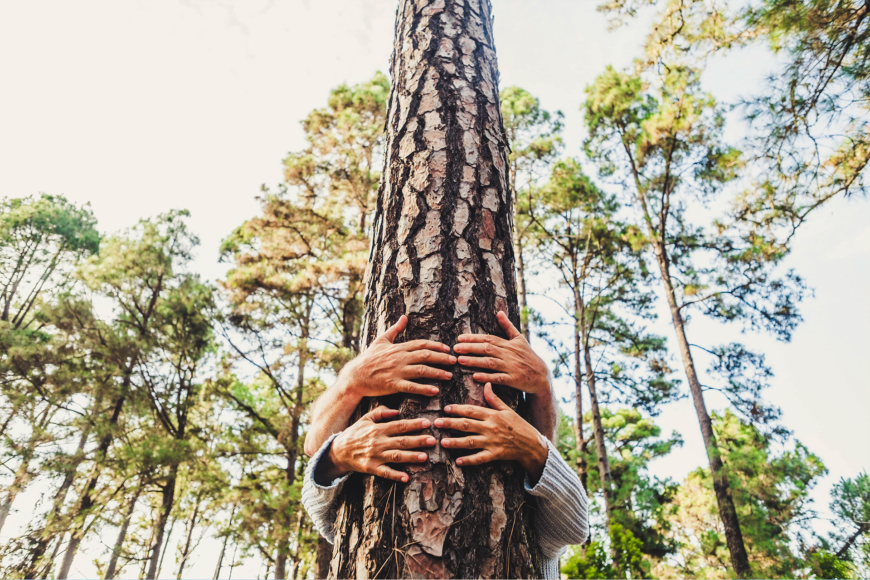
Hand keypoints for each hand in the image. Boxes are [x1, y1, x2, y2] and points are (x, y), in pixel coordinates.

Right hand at [320, 407, 435, 482]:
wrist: (338, 451)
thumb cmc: (354, 433)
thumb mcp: (365, 418)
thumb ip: (380, 412)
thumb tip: (396, 410)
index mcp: (378, 429)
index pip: (399, 426)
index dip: (414, 424)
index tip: (427, 423)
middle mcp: (378, 442)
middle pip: (401, 441)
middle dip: (418, 440)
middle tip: (432, 440)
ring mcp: (375, 456)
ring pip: (396, 456)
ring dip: (411, 457)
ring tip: (425, 457)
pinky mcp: (371, 468)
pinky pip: (385, 472)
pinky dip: (395, 475)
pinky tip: (406, 478)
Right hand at [345, 315, 455, 397]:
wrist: (355, 376)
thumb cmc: (368, 359)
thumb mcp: (381, 340)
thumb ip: (395, 329)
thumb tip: (404, 316)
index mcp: (398, 348)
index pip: (421, 344)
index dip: (436, 346)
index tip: (447, 348)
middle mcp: (399, 358)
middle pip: (425, 356)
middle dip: (442, 358)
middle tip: (454, 361)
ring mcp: (397, 371)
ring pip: (421, 370)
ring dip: (437, 372)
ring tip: (449, 375)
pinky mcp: (393, 385)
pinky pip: (412, 387)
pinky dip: (424, 388)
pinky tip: (435, 390)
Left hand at [434, 383, 548, 481]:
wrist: (531, 443)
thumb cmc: (518, 424)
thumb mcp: (507, 409)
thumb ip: (494, 398)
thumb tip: (487, 383)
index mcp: (492, 415)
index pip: (472, 410)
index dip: (458, 409)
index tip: (445, 408)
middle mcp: (490, 427)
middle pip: (467, 425)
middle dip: (451, 423)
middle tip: (437, 423)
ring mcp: (492, 442)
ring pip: (471, 441)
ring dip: (456, 442)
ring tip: (443, 442)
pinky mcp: (495, 454)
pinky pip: (480, 458)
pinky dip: (469, 460)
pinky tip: (458, 461)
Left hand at [452, 311, 550, 394]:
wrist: (542, 376)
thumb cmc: (528, 356)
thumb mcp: (519, 339)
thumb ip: (507, 326)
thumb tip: (499, 311)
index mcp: (508, 344)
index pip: (489, 339)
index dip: (474, 338)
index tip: (459, 338)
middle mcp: (509, 354)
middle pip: (487, 349)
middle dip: (470, 348)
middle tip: (455, 348)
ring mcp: (511, 367)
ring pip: (490, 363)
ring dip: (474, 361)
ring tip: (460, 360)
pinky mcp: (514, 380)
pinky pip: (499, 378)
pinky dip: (487, 377)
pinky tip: (476, 377)